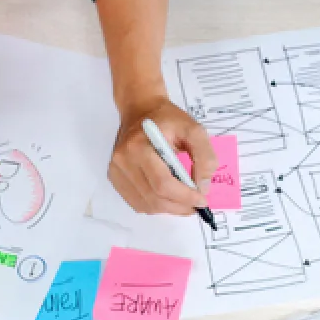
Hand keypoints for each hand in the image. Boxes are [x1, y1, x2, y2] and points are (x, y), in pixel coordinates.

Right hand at [108, 96, 215, 215]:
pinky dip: (156, 206)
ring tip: (185, 202)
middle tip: (197, 205)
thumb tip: (203, 187)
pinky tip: (168, 198)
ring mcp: (116, 171)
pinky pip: (137, 203)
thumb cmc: (168, 119)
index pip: (162, 183)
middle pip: (154, 197)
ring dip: (169, 209)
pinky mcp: (115, 178)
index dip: (184, 196)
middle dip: (180, 206)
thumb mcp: (193, 129)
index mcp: (139, 146)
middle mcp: (123, 161)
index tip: (202, 200)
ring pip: (145, 205)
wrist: (141, 110)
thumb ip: (204, 156)